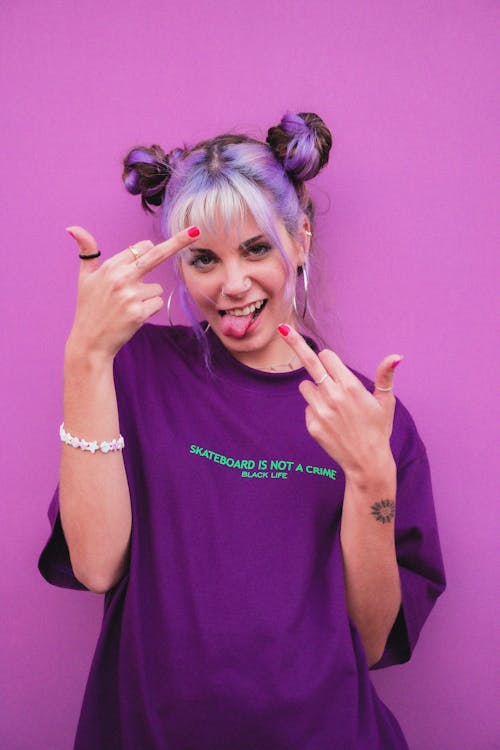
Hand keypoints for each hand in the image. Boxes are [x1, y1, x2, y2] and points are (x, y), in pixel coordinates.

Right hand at [65, 225, 198, 359]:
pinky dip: (149, 309)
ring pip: (157, 288)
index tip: (178, 235)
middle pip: (156, 255)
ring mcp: (130, 296)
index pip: (141, 247)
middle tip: (195, 231)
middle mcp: (121, 278)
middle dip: (178, 242)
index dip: (150, 249)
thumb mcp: (85, 277)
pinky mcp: (139, 313)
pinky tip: (133, 316)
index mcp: (110, 267)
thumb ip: (86, 252)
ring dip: (148, 297)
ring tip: (127, 307)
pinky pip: (158, 304)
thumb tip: (72, 227)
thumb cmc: (89, 308)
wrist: (90, 341)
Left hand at [278, 324, 401, 483]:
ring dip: (315, 388)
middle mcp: (332, 396)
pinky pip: (307, 407)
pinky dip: (316, 409)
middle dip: (296, 343)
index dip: (330, 359)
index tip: (332, 363)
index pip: (328, 357)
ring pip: (305, 385)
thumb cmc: (378, 429)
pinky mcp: (312, 425)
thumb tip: (396, 355)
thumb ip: (386, 375)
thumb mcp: (385, 401)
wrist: (366, 462)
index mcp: (350, 386)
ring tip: (333, 404)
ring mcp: (320, 411)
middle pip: (310, 362)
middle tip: (284, 328)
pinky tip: (331, 421)